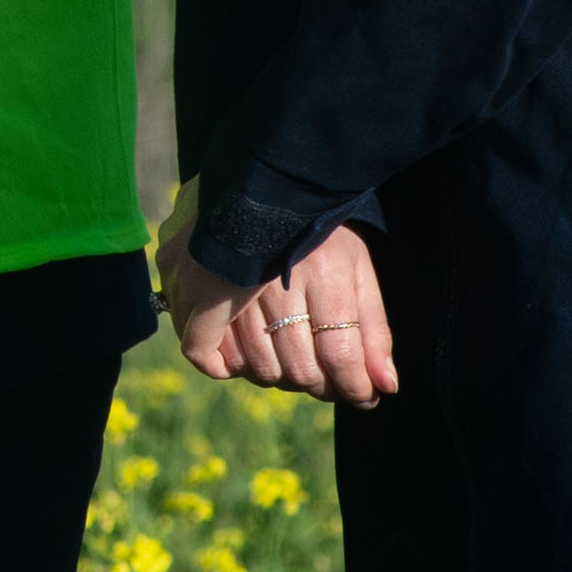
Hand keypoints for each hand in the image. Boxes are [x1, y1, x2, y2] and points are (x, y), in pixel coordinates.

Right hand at [161, 200, 395, 407]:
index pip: (340, 356)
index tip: (363, 394)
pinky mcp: (186, 278)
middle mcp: (271, 279)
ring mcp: (224, 279)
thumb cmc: (315, 229)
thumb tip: (385, 387)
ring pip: (257, 366)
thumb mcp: (357, 270)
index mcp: (321, 271)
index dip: (355, 386)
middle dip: (320, 385)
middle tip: (327, 380)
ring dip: (279, 377)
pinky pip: (202, 348)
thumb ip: (373, 330)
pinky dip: (225, 365)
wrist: (257, 177)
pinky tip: (242, 362)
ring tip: (289, 362)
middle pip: (299, 367)